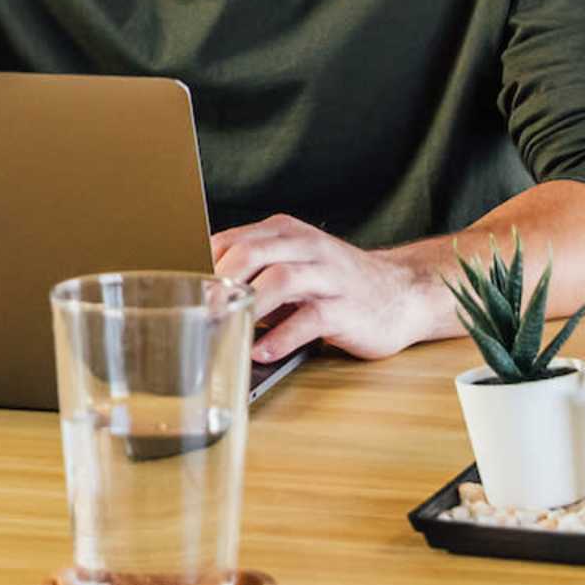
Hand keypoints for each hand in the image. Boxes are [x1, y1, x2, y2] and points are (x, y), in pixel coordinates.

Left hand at [209, 215, 453, 361]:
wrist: (403, 294)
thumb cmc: (336, 284)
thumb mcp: (293, 265)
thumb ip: (254, 272)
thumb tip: (201, 296)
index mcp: (286, 232)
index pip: (232, 240)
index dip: (203, 265)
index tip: (181, 292)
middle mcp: (307, 248)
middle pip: (253, 253)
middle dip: (221, 280)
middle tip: (199, 309)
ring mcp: (329, 277)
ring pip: (281, 279)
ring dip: (248, 303)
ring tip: (225, 326)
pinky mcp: (346, 310)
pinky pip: (310, 320)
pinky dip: (281, 337)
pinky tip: (262, 352)